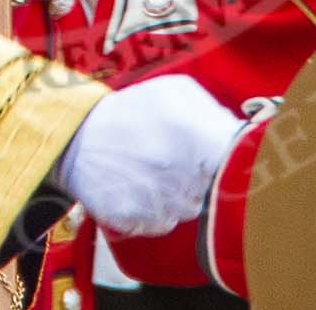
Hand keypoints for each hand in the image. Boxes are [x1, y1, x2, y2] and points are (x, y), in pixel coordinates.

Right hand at [55, 76, 243, 236]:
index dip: (238, 164)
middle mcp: (179, 173)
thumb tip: (239, 134)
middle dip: (207, 179)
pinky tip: (142, 189)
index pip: (240, 166)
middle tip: (187, 164)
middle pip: (217, 194)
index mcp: (194, 136)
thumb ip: (213, 110)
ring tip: (159, 173)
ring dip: (182, 197)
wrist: (75, 138)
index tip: (231, 162)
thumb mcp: (174, 91)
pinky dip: (157, 211)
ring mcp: (158, 201)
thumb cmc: (131, 110)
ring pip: (191, 212)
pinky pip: (163, 225)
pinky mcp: (136, 222)